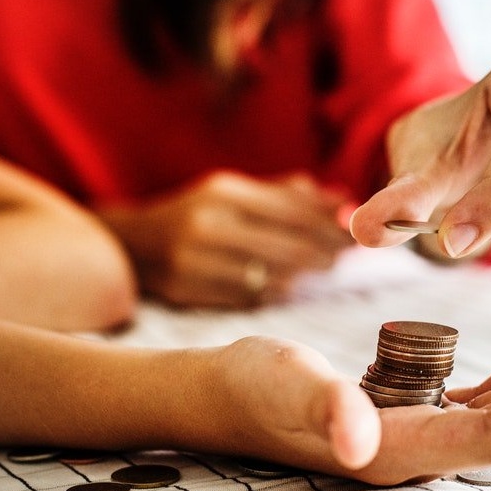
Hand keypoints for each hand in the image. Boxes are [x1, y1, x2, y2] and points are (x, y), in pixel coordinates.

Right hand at [100, 170, 353, 307]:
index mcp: (223, 193)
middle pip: (287, 246)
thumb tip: (343, 200)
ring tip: (323, 267)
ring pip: (271, 276)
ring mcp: (195, 261)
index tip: (354, 232)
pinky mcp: (188, 290)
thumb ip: (288, 195)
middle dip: (325, 252)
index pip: (292, 211)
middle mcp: (208, 225)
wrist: (136, 243)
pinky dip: (276, 291)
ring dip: (304, 274)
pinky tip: (289, 284)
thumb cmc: (198, 214)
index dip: (329, 225)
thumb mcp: (236, 192)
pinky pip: (249, 297)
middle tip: (348, 255)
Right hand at [183, 312, 490, 485]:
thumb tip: (359, 443)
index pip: (490, 439)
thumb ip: (325, 411)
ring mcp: (416, 430)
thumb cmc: (253, 387)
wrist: (230, 391)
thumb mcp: (286, 387)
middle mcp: (417, 450)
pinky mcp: (410, 408)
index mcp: (396, 451)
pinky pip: (478, 396)